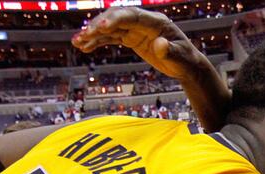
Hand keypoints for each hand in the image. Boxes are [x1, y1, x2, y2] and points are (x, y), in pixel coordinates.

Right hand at [72, 7, 202, 82]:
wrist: (187, 66)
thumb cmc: (186, 61)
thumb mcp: (181, 58)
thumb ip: (170, 51)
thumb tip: (160, 45)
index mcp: (156, 22)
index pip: (131, 16)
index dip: (115, 19)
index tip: (101, 27)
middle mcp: (144, 22)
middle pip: (116, 18)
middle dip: (98, 25)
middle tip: (83, 36)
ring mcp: (136, 29)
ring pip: (111, 28)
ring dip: (94, 34)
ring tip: (77, 43)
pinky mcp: (132, 38)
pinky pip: (112, 38)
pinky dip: (98, 42)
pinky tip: (84, 47)